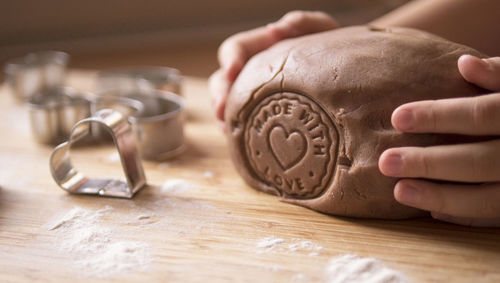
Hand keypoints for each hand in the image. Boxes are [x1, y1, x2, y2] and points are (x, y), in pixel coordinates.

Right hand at [209, 11, 337, 121]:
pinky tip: (244, 142)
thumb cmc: (332, 49)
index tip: (232, 71)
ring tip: (228, 129)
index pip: (235, 49)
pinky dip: (241, 133)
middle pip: (222, 81)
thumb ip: (303, 23)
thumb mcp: (322, 30)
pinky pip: (245, 125)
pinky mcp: (262, 116)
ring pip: (227, 105)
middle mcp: (251, 72)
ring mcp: (253, 96)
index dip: (230, 60)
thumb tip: (275, 28)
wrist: (348, 76)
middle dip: (219, 95)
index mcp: (260, 48)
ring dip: (225, 117)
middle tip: (222, 110)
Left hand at [379, 55, 499, 226]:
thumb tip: (464, 63)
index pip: (483, 114)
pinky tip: (433, 212)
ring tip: (400, 191)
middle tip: (386, 162)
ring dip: (442, 197)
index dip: (440, 115)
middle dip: (431, 162)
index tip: (397, 117)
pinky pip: (499, 217)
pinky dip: (468, 216)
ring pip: (490, 197)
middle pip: (481, 160)